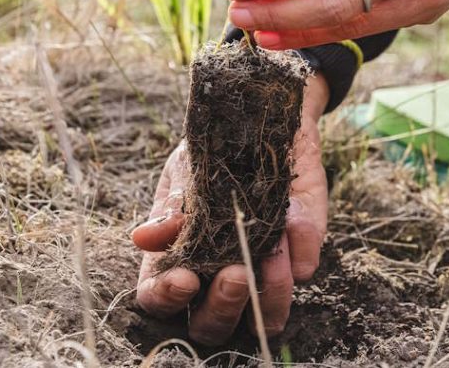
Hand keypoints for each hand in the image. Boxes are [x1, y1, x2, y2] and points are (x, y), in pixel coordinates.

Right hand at [132, 75, 329, 344]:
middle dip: (224, 307)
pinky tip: (293, 220)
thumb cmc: (211, 154)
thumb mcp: (186, 174)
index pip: (158, 300)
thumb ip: (172, 208)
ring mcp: (260, 274)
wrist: (261, 121)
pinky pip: (304, 270)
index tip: (184, 279)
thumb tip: (144, 239)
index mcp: (175, 261)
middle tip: (235, 274)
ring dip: (270, 292)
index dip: (167, 299)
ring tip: (273, 252)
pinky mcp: (300, 256)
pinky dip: (301, 249)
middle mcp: (215, 278)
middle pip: (212, 326)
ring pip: (264, 319)